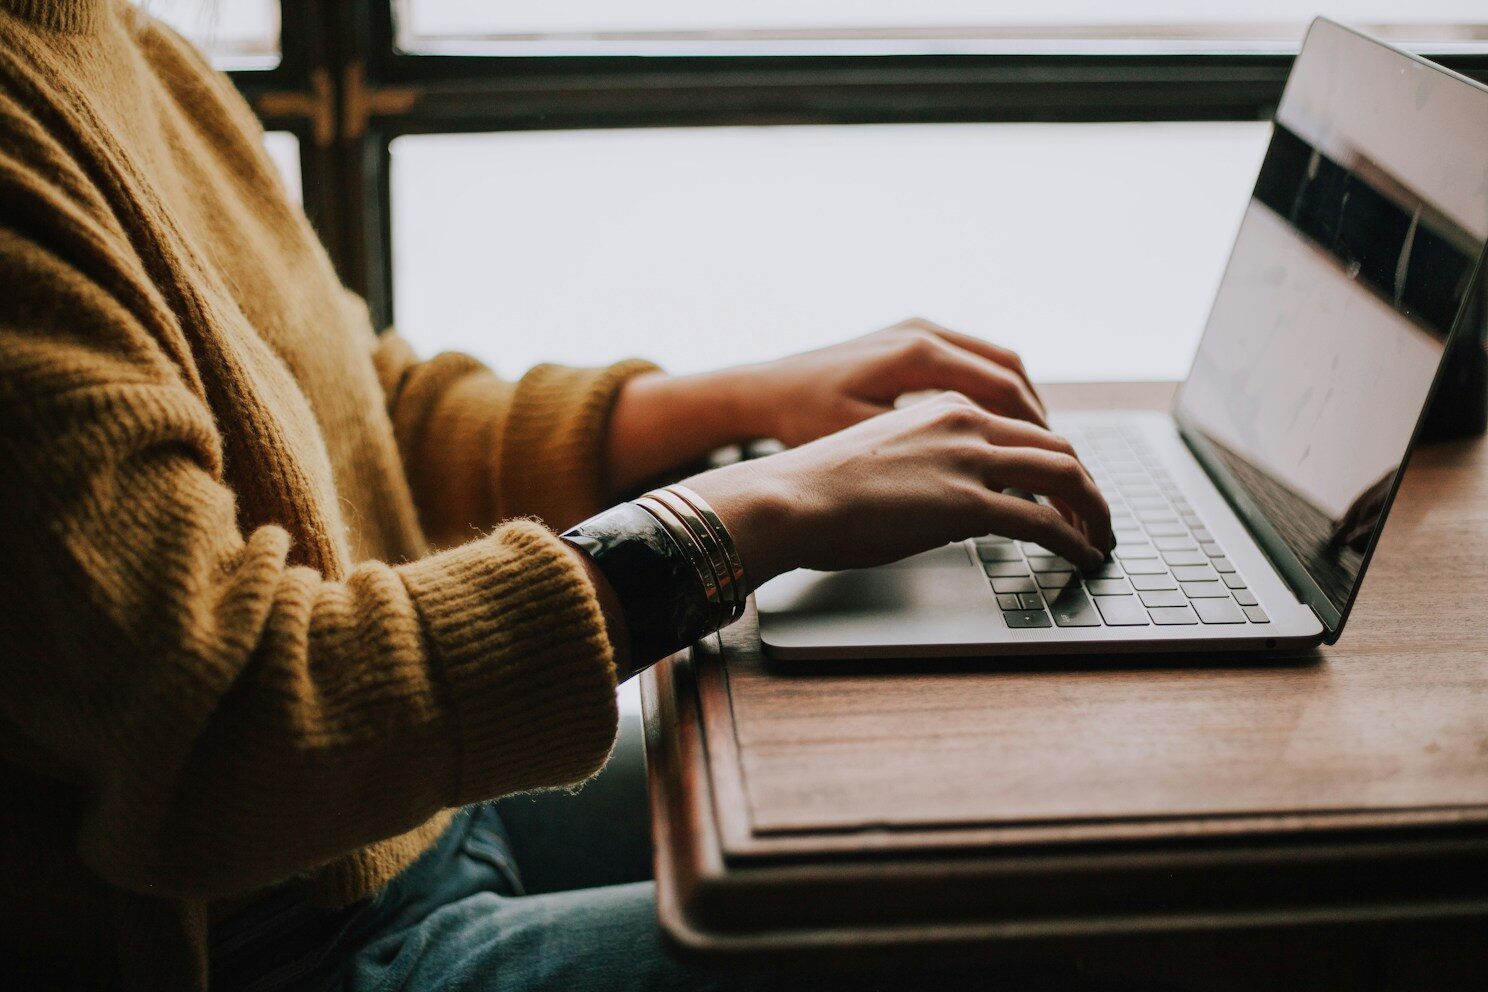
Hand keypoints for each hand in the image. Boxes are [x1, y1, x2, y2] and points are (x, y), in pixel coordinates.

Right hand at [683, 392, 1112, 586]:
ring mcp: (968, 460)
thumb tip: (948, 501)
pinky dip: (1075, 539)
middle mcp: (965, 422)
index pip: (1023, 427)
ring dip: (1093, 510)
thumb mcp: (883, 457)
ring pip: (1065, 475)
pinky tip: (1083, 556)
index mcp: (944, 406)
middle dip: (1087, 485)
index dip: (1055, 460)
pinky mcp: (967, 503)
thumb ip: (927, 465)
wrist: (787, 497)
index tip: (1066, 488)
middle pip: (1056, 446)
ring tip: (1101, 538)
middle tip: (1097, 516)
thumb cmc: (817, 487)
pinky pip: (1045, 521)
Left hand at [730, 317, 1047, 446]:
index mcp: (918, 354)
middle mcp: (924, 332)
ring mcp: (917, 330)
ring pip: (996, 362)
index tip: (1055, 468)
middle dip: (1039, 419)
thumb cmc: (803, 420)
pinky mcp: (908, 338)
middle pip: (1010, 371)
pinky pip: (971, 360)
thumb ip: (928, 455)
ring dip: (1021, 403)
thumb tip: (987, 481)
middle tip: (1059, 462)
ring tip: (1037, 447)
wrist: (762, 390)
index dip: (1037, 433)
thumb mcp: (865, 442)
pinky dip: (994, 391)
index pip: (1004, 390)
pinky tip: (997, 427)